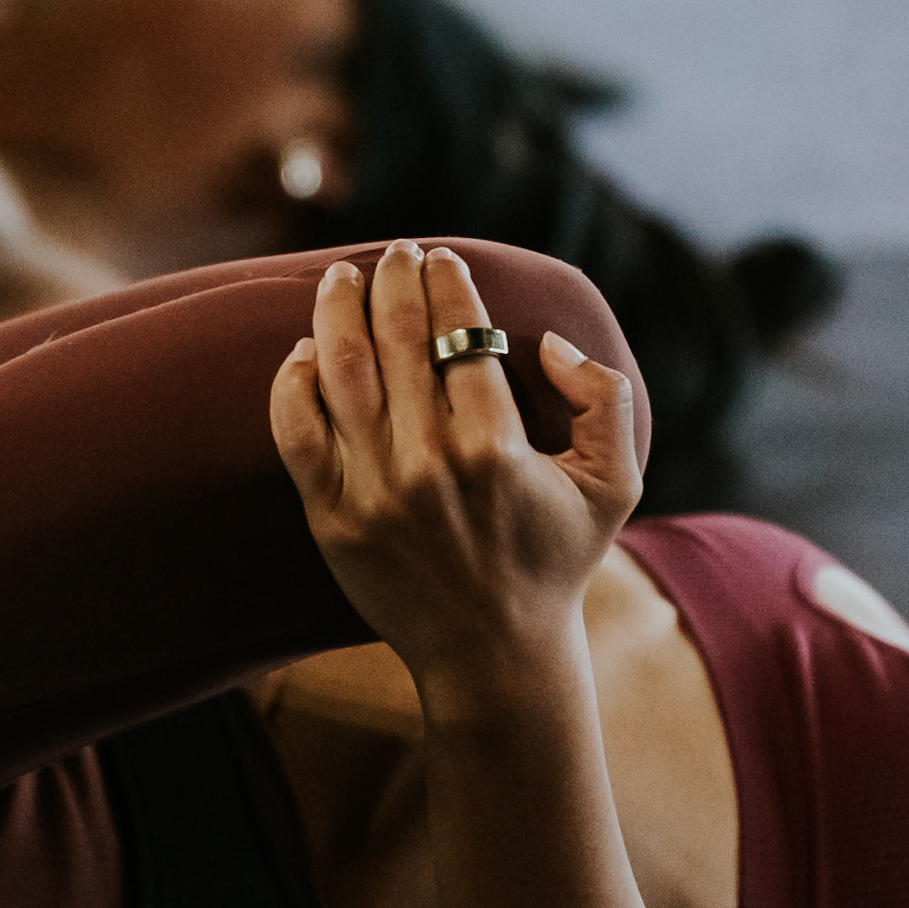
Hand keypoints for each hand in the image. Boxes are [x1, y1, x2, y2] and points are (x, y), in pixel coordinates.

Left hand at [270, 239, 641, 711]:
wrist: (492, 654)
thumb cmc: (554, 561)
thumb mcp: (614, 482)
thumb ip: (603, 400)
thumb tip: (547, 343)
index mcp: (497, 446)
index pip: (459, 336)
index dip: (447, 284)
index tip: (441, 258)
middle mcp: (430, 463)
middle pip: (396, 339)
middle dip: (394, 280)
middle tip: (395, 253)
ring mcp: (374, 491)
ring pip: (341, 371)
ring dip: (337, 310)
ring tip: (342, 279)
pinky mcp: (332, 518)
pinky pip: (297, 432)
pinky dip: (293, 382)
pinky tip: (304, 351)